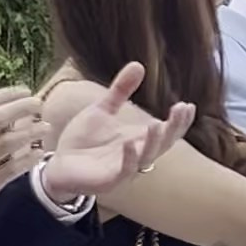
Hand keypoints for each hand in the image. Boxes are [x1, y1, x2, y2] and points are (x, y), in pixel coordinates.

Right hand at [0, 88, 51, 238]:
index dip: (7, 94)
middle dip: (21, 108)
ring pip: (6, 143)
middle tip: (39, 104)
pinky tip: (39, 153)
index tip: (24, 91)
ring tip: (45, 127)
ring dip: (30, 132)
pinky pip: (10, 169)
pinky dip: (28, 159)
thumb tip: (0, 112)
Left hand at [41, 64, 195, 203]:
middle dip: (174, 128)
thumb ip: (121, 91)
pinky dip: (128, 158)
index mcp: (139, 139)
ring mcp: (124, 169)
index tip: (188, 105)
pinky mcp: (109, 180)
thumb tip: (139, 65)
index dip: (179, 121)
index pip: (167, 131)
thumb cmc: (83, 141)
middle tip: (182, 109)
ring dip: (154, 142)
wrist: (57, 165)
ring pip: (147, 157)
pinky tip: (129, 144)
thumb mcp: (102, 109)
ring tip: (158, 124)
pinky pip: (123, 170)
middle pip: (163, 143)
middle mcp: (137, 154)